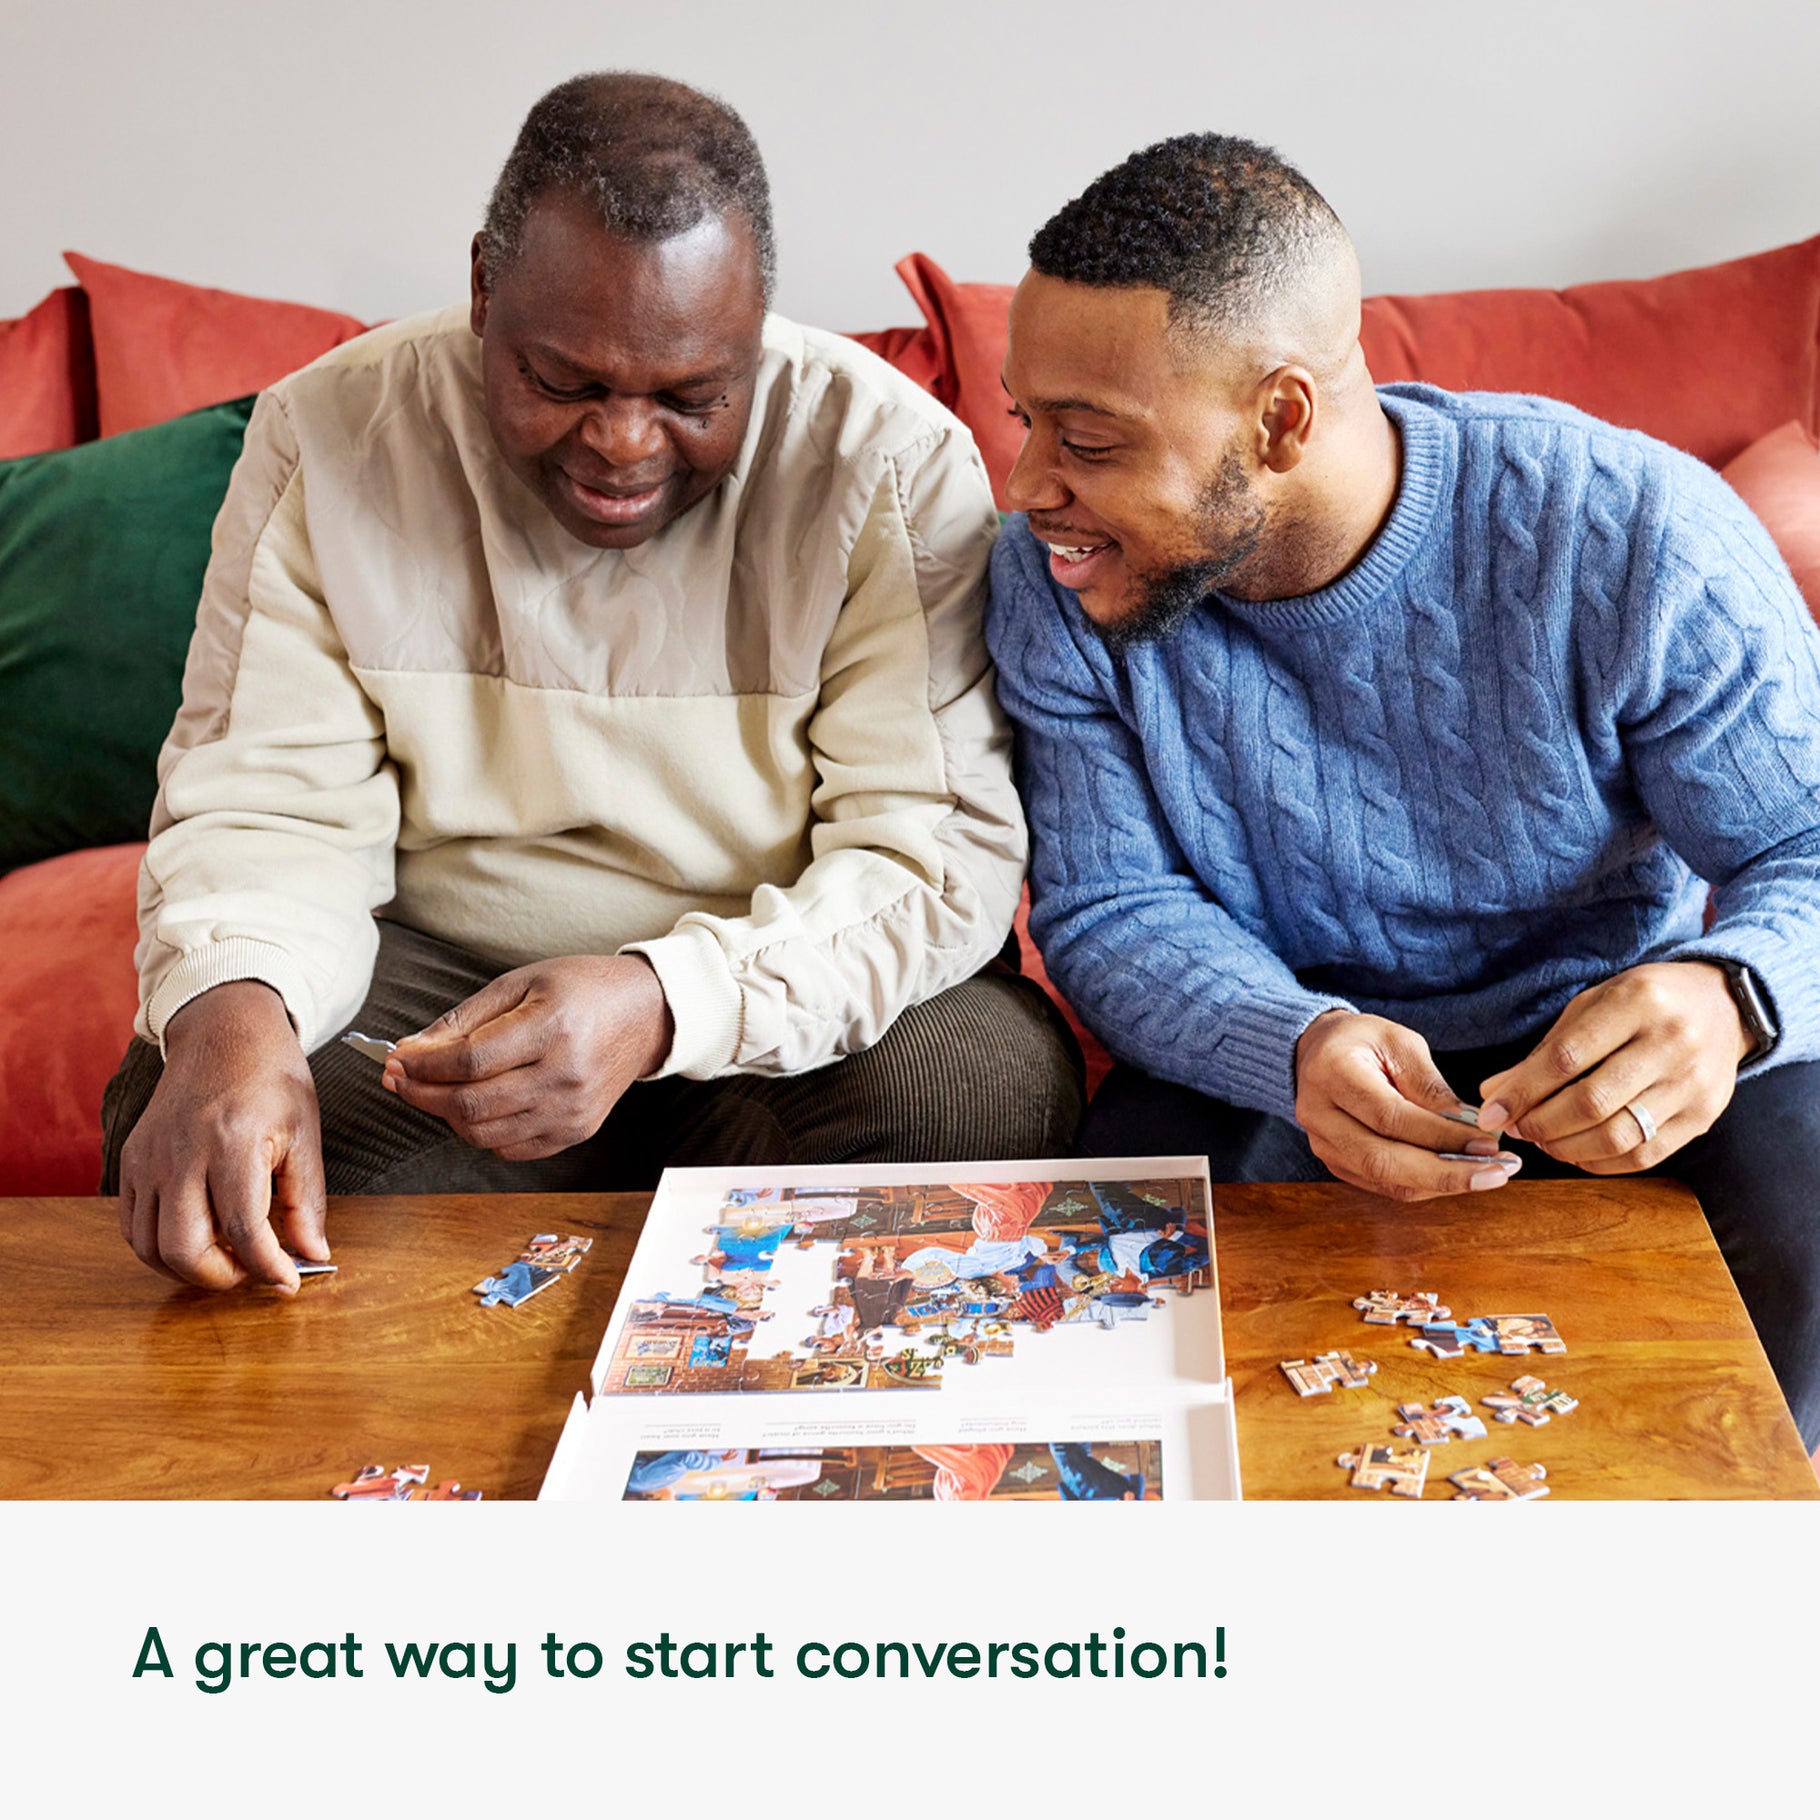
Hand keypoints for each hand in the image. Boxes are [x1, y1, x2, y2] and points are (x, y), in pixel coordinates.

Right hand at [117, 981, 327, 1291]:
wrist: (223, 1032)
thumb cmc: (270, 1078)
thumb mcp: (305, 1133)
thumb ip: (307, 1200)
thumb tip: (313, 1253)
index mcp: (233, 1142)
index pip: (244, 1228)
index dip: (268, 1267)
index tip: (288, 1281)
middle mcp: (181, 1153)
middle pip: (184, 1249)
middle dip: (222, 1277)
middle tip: (253, 1270)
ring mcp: (149, 1158)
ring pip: (150, 1246)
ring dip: (188, 1268)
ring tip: (228, 1258)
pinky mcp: (131, 1160)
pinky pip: (133, 1225)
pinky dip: (160, 1247)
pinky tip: (196, 1238)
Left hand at [383, 955, 673, 1159]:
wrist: (645, 1014)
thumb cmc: (583, 990)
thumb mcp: (521, 983)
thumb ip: (465, 1019)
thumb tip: (413, 1050)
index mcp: (552, 1028)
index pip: (469, 1061)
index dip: (422, 1066)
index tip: (398, 1058)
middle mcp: (564, 1075)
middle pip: (470, 1103)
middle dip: (421, 1093)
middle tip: (400, 1077)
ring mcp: (572, 1109)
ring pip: (483, 1133)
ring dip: (445, 1115)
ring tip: (434, 1090)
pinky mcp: (576, 1130)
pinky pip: (510, 1148)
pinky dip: (480, 1131)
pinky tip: (474, 1106)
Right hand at [1294, 1010, 1521, 1200]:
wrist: (1317, 1052)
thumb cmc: (1362, 1041)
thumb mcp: (1399, 1042)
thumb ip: (1430, 1085)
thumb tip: (1468, 1127)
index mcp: (1332, 1073)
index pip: (1390, 1116)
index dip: (1440, 1135)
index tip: (1488, 1143)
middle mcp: (1318, 1114)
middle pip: (1382, 1160)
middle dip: (1445, 1173)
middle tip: (1496, 1172)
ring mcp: (1322, 1143)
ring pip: (1384, 1180)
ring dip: (1440, 1183)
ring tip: (1487, 1175)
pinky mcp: (1334, 1162)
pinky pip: (1382, 1185)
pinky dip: (1424, 1184)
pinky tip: (1457, 1175)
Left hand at [1478, 961, 1750, 1171]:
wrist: (1722, 1005)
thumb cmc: (1643, 1003)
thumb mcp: (1592, 1006)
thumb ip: (1545, 1050)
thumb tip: (1494, 1094)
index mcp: (1636, 1003)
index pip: (1567, 1059)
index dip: (1523, 1091)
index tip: (1491, 1112)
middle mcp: (1671, 1043)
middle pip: (1592, 1102)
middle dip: (1541, 1123)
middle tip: (1516, 1128)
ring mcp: (1692, 1084)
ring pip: (1618, 1135)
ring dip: (1567, 1147)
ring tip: (1542, 1140)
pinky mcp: (1704, 1116)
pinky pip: (1644, 1155)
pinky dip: (1600, 1161)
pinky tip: (1576, 1151)